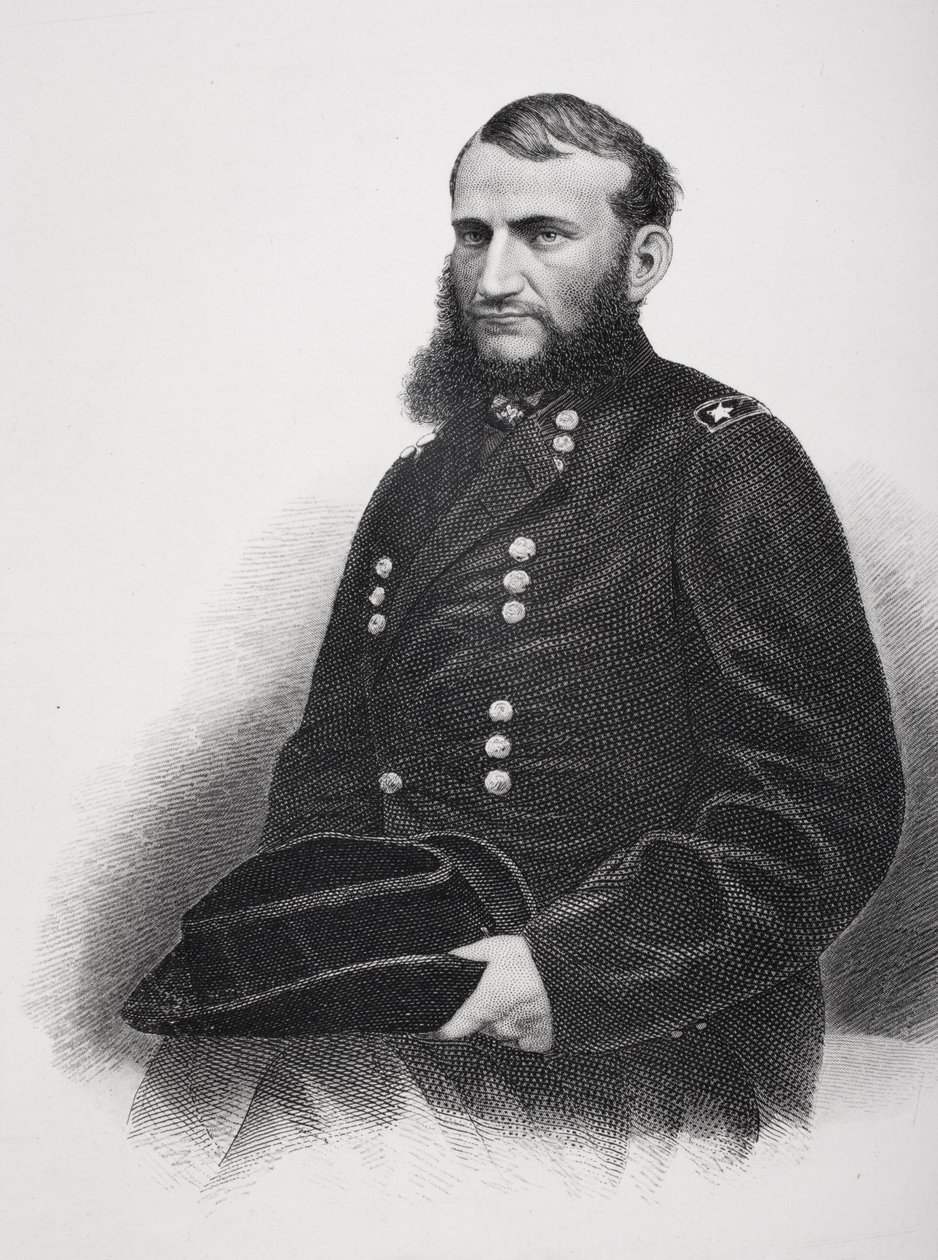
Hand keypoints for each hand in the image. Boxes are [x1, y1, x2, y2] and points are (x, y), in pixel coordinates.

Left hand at [430, 934, 553, 1053]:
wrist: (565, 964)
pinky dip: (525, 1034)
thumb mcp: (495, 946)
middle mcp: (501, 1024)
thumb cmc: (531, 955)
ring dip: (504, 1024)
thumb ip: (469, 954)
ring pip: (503, 1036)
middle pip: (483, 1029)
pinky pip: (526, 1044)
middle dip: (485, 1016)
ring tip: (516, 1001)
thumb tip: (450, 957)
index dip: (443, 1032)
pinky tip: (529, 1017)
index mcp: (485, 1004)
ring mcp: (522, 1034)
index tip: (436, 1033)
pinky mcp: (542, 1040)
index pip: (455, 1029)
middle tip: (499, 994)